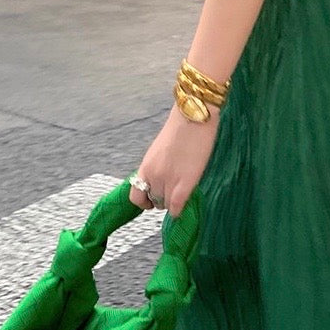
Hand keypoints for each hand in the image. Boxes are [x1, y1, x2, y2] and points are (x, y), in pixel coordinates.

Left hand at [129, 102, 220, 216]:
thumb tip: (164, 180)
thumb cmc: (181, 129)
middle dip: (163, 200)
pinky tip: (183, 208)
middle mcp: (152, 176)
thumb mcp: (161, 150)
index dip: (145, 201)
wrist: (193, 118)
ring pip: (166, 205)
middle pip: (154, 201)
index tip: (153, 201)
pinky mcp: (184, 184)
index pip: (136, 196)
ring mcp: (167, 181)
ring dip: (173, 203)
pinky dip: (179, 211)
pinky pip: (176, 207)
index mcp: (145, 167)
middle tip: (173, 194)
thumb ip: (158, 167)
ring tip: (182, 195)